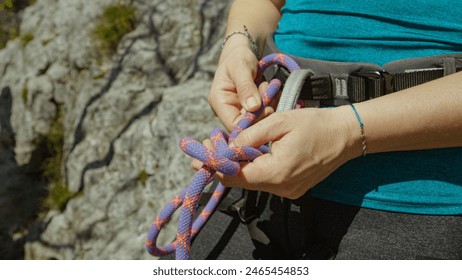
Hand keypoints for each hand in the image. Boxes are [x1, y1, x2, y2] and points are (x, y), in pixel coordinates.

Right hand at [208, 36, 273, 130]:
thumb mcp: (240, 68)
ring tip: (270, 88)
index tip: (267, 109)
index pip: (233, 125)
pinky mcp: (247, 108)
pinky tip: (272, 91)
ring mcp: (236, 110)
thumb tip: (253, 108)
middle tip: (271, 95)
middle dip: (261, 113)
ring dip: (267, 107)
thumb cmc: (238, 57)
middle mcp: (225, 110)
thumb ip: (246, 87)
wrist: (242, 52)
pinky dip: (269, 103)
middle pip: (245, 125)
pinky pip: (260, 113)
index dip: (250, 123)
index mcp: (218, 102)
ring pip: (255, 120)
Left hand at [212, 106, 361, 198]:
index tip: (201, 150)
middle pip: (241, 181)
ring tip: (228, 143)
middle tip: (211, 142)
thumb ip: (250, 136)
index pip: (234, 176)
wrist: (346, 135)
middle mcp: (281, 188)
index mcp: (276, 172)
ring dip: (238, 164)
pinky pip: (266, 180)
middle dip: (223, 162)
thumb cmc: (315, 124)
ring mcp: (288, 191)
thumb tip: (227, 146)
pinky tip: (248, 151)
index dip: (215, 163)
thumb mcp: (279, 122)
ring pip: (252, 181)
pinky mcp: (293, 188)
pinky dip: (253, 167)